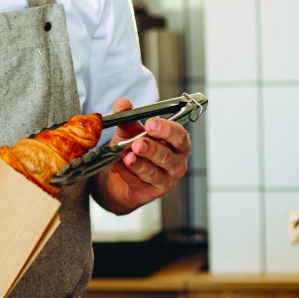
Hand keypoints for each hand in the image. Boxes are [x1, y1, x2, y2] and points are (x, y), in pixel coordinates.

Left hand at [95, 97, 190, 214]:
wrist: (119, 177)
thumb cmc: (132, 151)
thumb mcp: (129, 132)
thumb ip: (127, 118)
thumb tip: (122, 103)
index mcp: (177, 145)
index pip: (179, 136)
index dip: (166, 130)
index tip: (151, 123)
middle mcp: (176, 164)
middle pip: (168, 156)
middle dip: (151, 149)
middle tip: (137, 143)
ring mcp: (165, 181)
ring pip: (154, 172)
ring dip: (138, 164)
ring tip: (126, 157)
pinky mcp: (151, 194)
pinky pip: (139, 184)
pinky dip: (128, 174)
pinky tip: (118, 166)